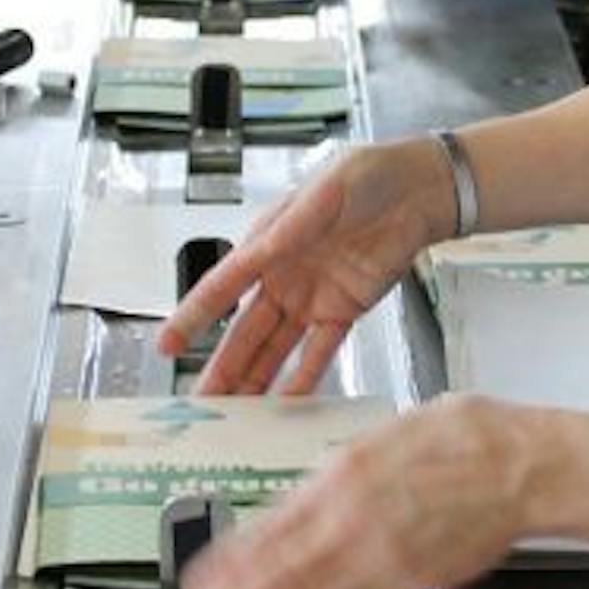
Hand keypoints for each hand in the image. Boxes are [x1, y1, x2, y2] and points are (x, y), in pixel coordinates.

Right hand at [158, 136, 454, 395]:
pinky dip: (304, 376)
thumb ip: (294, 223)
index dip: (194, 317)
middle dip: (223, 366)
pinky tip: (288, 402)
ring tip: (238, 412)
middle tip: (203, 400)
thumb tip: (263, 247)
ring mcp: (311, 298)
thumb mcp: (326, 191)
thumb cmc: (370, 175)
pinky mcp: (343, 311)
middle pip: (245, 330)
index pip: (223, 286)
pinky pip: (319, 351)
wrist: (420, 190)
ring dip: (256, 379)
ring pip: (275, 348)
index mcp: (268, 242)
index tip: (168, 344)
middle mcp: (283, 276)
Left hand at [180, 394, 542, 588]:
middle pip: (274, 586)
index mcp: (336, 482)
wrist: (520, 467)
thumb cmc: (459, 440)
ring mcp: (383, 563)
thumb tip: (298, 508)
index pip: (262, 539)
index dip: (224, 572)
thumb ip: (332, 477)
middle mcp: (352, 528)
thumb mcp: (377, 438)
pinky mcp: (413, 586)